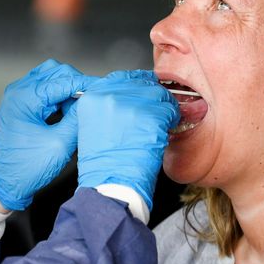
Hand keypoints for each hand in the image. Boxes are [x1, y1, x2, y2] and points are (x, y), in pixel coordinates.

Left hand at [0, 59, 96, 210]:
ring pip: (51, 77)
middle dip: (76, 83)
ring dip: (68, 88)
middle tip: (90, 100)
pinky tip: (68, 111)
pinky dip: (59, 95)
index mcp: (24, 97)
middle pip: (56, 71)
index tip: (103, 88)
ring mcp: (18, 96)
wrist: (5, 182)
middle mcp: (18, 91)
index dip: (86, 84)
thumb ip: (77, 118)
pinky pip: (45, 89)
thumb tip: (92, 101)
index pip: (63, 80)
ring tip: (78, 108)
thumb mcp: (60, 144)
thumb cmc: (25, 168)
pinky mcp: (22, 104)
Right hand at [76, 70, 179, 210]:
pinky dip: (171, 120)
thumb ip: (109, 106)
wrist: (110, 186)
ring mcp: (130, 105)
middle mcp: (108, 96)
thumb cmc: (104, 165)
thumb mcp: (95, 127)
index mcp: (92, 98)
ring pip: (158, 95)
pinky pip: (169, 110)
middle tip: (157, 111)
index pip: (121, 77)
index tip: (146, 88)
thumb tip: (131, 98)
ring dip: (163, 109)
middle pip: (141, 83)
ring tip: (159, 125)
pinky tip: (163, 132)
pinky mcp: (149, 117)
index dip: (137, 83)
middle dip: (152, 96)